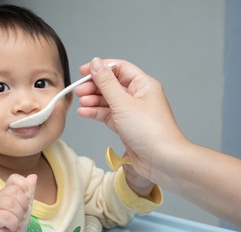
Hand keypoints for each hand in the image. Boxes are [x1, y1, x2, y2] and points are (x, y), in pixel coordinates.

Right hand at [0, 173, 36, 231]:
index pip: (14, 178)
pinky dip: (13, 224)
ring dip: (18, 216)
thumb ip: (29, 192)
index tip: (26, 199)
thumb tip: (33, 176)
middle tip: (20, 215)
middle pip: (15, 192)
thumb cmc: (14, 222)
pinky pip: (7, 217)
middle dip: (23, 206)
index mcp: (6, 190)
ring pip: (11, 204)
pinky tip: (10, 226)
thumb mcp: (26, 206)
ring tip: (15, 221)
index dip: (25, 187)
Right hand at [76, 57, 185, 179]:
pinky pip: (108, 115)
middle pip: (112, 85)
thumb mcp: (123, 103)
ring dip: (93, 101)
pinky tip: (84, 112)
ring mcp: (132, 112)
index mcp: (143, 85)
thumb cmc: (149, 130)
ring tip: (81, 103)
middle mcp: (139, 96)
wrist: (161, 159)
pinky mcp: (126, 126)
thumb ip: (106, 82)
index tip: (83, 72)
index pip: (119, 68)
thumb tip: (95, 63)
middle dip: (94, 86)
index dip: (100, 68)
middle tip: (79, 91)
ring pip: (108, 101)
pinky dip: (96, 113)